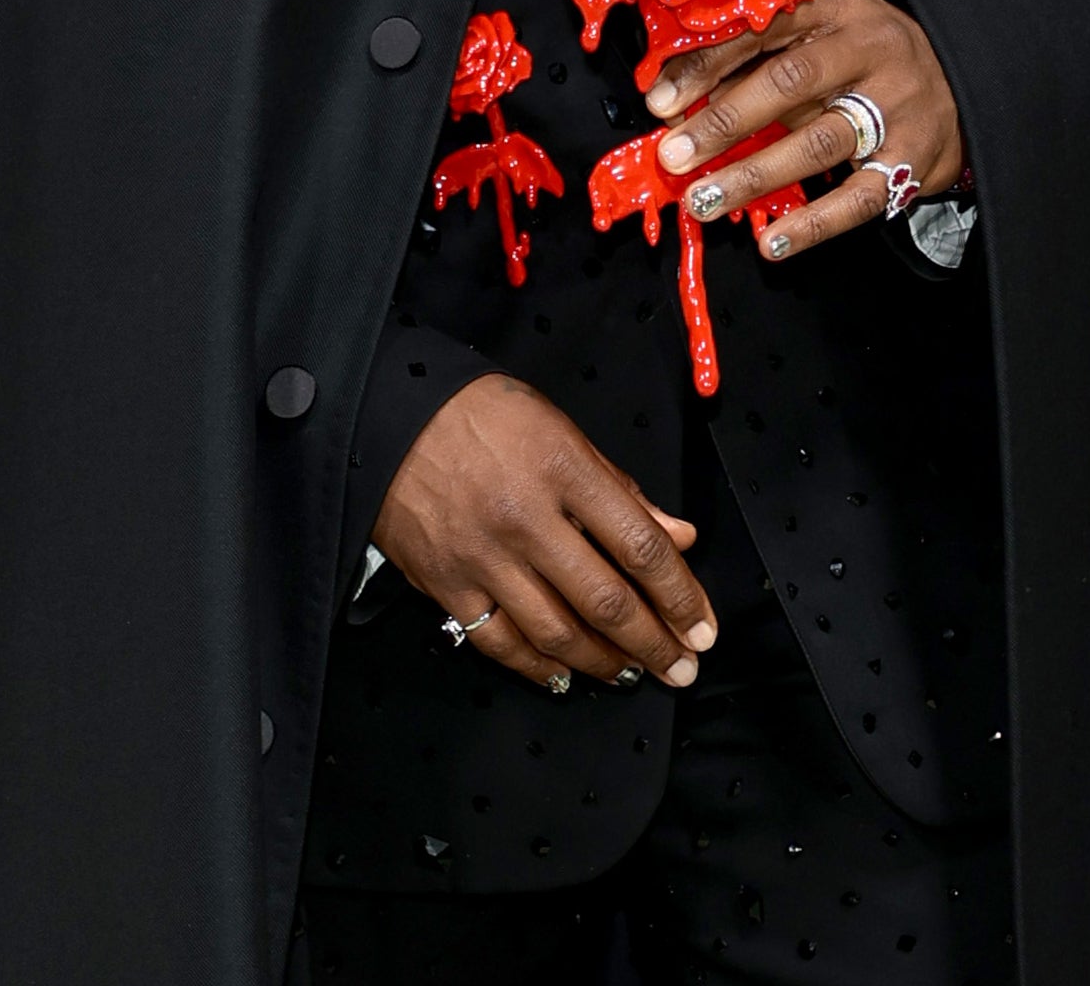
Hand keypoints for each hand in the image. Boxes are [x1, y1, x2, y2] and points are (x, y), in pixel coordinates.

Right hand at [371, 375, 717, 691]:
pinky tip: (562, 675)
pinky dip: (536, 667)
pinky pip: (499, 641)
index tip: (702, 627)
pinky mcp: (446, 583)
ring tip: (630, 673)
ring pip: (556, 631)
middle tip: (680, 669)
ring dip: (602, 662)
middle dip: (653, 644)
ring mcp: (484, 557)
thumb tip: (678, 535)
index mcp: (565, 471)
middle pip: (606, 600)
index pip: (641, 547)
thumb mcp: (561, 430)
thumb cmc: (481, 415)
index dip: (681, 595)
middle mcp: (527, 519)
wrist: (387, 416)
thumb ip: (621, 488)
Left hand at [645, 0, 967, 262]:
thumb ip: (755, 57)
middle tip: (674, 155)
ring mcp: (897, 104)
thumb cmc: (866, 56)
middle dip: (723, 122)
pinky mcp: (914, 157)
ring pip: (818, 142)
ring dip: (753, 175)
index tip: (659, 99)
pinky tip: (772, 241)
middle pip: (789, 82)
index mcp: (838, 6)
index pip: (763, 29)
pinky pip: (858, 197)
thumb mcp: (818, 35)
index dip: (706, 65)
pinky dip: (814, 224)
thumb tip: (675, 93)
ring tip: (704, 200)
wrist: (962, 81)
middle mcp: (871, 49)